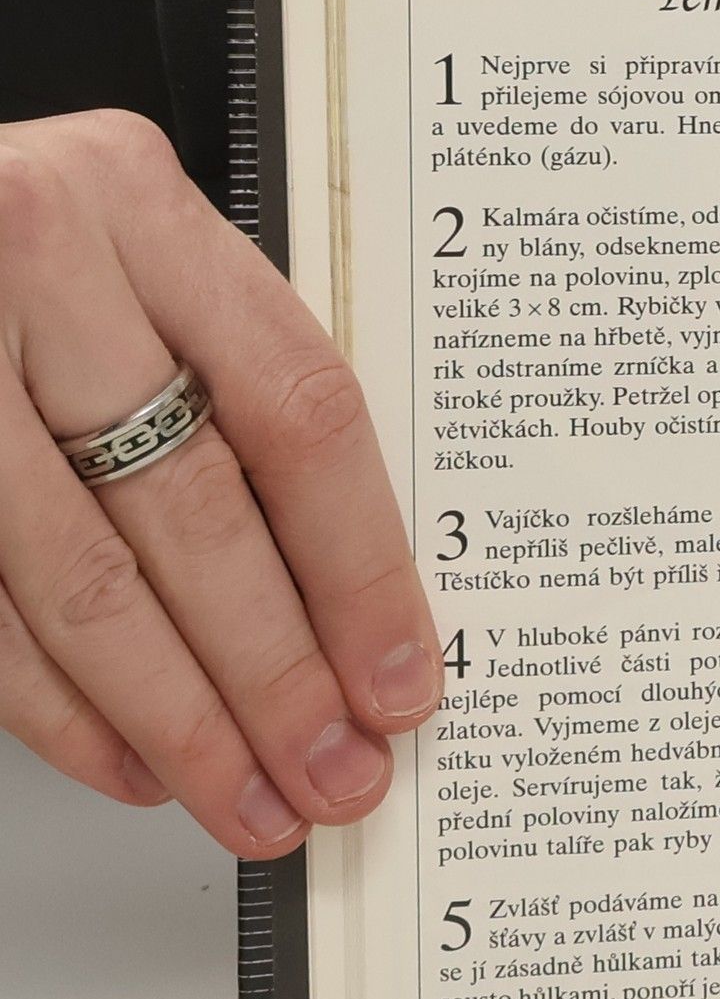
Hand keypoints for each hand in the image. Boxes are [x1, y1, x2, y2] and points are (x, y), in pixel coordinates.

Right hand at [0, 112, 441, 856]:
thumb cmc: (10, 244)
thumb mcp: (129, 259)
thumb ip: (227, 379)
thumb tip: (350, 592)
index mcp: (136, 202)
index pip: (299, 413)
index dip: (361, 569)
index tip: (401, 677)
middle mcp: (33, 260)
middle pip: (197, 512)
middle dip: (279, 677)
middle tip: (336, 771)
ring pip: (83, 581)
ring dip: (180, 720)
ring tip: (246, 796)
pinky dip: (62, 709)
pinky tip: (132, 761)